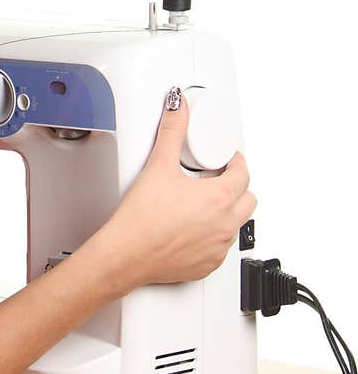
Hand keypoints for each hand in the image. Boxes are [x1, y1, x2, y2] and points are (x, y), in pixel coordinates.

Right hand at [97, 87, 256, 288]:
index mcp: (219, 198)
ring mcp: (218, 248)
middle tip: (215, 180)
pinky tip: (191, 229)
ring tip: (200, 203)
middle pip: (248, 200)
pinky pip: (221, 248)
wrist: (125, 254)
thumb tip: (177, 108)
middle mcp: (225, 225)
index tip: (226, 159)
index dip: (236, 162)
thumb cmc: (141, 218)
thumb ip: (172, 131)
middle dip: (235, 187)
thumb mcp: (158, 166)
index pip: (243, 174)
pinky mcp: (207, 265)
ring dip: (226, 212)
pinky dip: (213, 236)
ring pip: (236, 225)